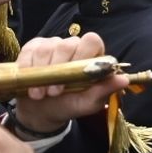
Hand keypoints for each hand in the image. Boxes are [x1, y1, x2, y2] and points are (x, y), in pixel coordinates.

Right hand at [11, 32, 126, 132]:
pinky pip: (30, 51)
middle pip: (68, 43)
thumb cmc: (69, 105)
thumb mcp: (88, 103)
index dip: (83, 55)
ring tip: (40, 94)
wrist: (41, 111)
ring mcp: (52, 45)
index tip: (75, 76)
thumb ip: (104, 90)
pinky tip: (29, 84)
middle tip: (54, 93)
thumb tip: (124, 79)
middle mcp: (73, 46)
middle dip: (59, 69)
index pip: (92, 41)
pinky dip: (28, 69)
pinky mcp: (33, 48)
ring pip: (47, 48)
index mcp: (92, 55)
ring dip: (42, 73)